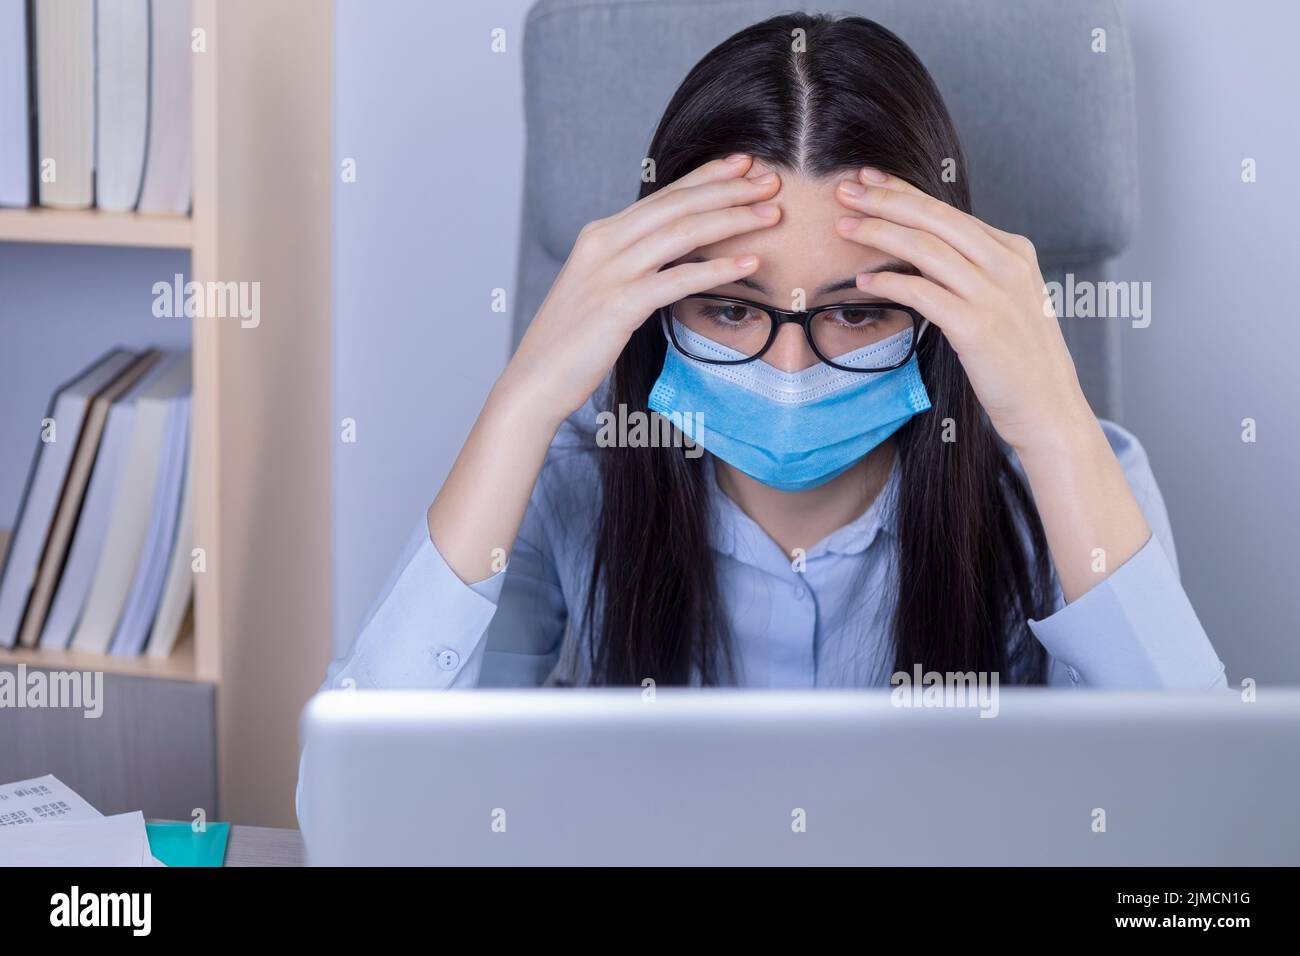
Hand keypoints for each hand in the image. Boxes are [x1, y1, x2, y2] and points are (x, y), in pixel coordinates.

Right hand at [500, 154, 782, 426]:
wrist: (536, 380)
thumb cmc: (573, 342)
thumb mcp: (600, 289)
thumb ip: (632, 265)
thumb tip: (675, 255)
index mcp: (600, 235)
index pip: (663, 195)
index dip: (707, 176)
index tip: (744, 164)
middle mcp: (604, 243)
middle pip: (678, 204)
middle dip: (729, 189)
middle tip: (771, 180)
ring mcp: (610, 272)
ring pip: (682, 232)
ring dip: (732, 219)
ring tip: (772, 214)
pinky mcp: (619, 304)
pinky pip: (678, 278)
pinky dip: (718, 268)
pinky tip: (750, 263)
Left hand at [833, 167, 1093, 455]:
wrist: (1048, 408)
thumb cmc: (1018, 359)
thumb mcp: (1006, 300)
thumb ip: (973, 271)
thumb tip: (923, 252)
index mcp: (1012, 251)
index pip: (948, 211)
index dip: (904, 190)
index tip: (868, 178)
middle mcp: (1006, 264)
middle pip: (934, 218)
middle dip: (884, 200)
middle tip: (845, 190)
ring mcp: (994, 294)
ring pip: (925, 248)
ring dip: (878, 234)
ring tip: (843, 227)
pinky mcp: (978, 327)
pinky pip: (923, 293)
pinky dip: (889, 282)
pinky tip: (864, 281)